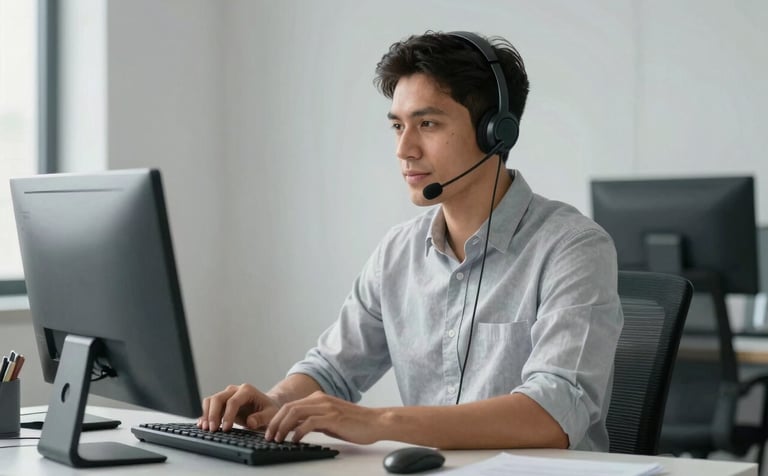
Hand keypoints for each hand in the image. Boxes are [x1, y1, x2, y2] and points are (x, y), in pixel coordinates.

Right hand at [198, 383, 279, 431]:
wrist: (267, 407)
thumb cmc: (269, 410)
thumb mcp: (270, 414)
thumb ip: (261, 418)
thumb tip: (250, 422)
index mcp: (247, 390)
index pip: (233, 401)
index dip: (228, 415)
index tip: (226, 429)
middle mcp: (235, 390)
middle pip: (218, 398)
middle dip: (213, 414)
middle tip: (213, 430)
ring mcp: (227, 395)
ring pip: (211, 401)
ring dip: (207, 414)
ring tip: (206, 428)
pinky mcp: (222, 402)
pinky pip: (210, 406)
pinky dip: (205, 415)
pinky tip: (202, 424)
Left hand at [265, 391, 384, 444]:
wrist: (376, 422)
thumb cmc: (356, 423)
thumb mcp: (331, 420)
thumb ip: (315, 421)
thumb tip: (299, 429)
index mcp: (319, 398)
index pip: (290, 405)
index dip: (277, 418)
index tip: (271, 431)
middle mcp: (321, 400)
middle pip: (289, 407)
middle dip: (275, 422)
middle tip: (269, 436)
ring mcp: (326, 407)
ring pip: (295, 412)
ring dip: (283, 427)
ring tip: (278, 439)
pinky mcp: (333, 417)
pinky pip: (309, 423)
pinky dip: (298, 432)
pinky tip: (295, 441)